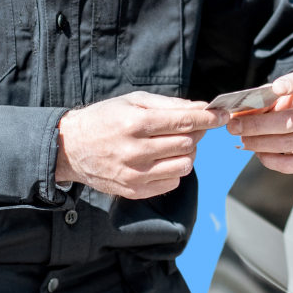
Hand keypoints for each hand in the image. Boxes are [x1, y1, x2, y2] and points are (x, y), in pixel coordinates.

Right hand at [56, 92, 227, 198]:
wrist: (70, 148)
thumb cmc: (104, 119)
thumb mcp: (133, 101)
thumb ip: (169, 104)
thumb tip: (201, 107)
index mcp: (135, 124)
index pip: (184, 122)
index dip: (208, 118)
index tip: (223, 115)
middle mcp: (135, 151)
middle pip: (188, 144)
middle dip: (198, 133)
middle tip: (193, 127)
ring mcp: (134, 175)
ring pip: (184, 166)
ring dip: (188, 153)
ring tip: (177, 144)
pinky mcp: (134, 191)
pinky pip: (171, 182)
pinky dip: (175, 170)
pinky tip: (163, 159)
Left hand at [225, 67, 292, 173]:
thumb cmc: (290, 108)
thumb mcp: (278, 99)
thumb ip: (261, 103)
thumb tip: (238, 118)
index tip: (276, 87)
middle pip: (289, 120)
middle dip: (257, 124)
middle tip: (233, 126)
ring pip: (286, 143)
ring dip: (258, 143)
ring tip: (241, 139)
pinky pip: (291, 164)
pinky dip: (269, 159)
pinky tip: (258, 152)